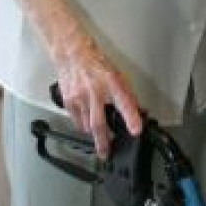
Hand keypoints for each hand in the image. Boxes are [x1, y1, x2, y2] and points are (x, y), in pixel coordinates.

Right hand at [53, 37, 142, 158]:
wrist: (72, 53)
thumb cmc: (96, 62)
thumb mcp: (117, 74)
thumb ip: (125, 94)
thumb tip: (136, 110)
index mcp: (111, 82)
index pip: (124, 102)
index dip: (132, 117)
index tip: (136, 130)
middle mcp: (95, 90)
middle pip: (99, 123)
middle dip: (103, 142)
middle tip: (107, 153)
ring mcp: (79, 97)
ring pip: (86, 125)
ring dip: (94, 134)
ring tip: (99, 139)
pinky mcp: (68, 100)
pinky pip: (76, 120)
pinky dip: (82, 125)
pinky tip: (86, 123)